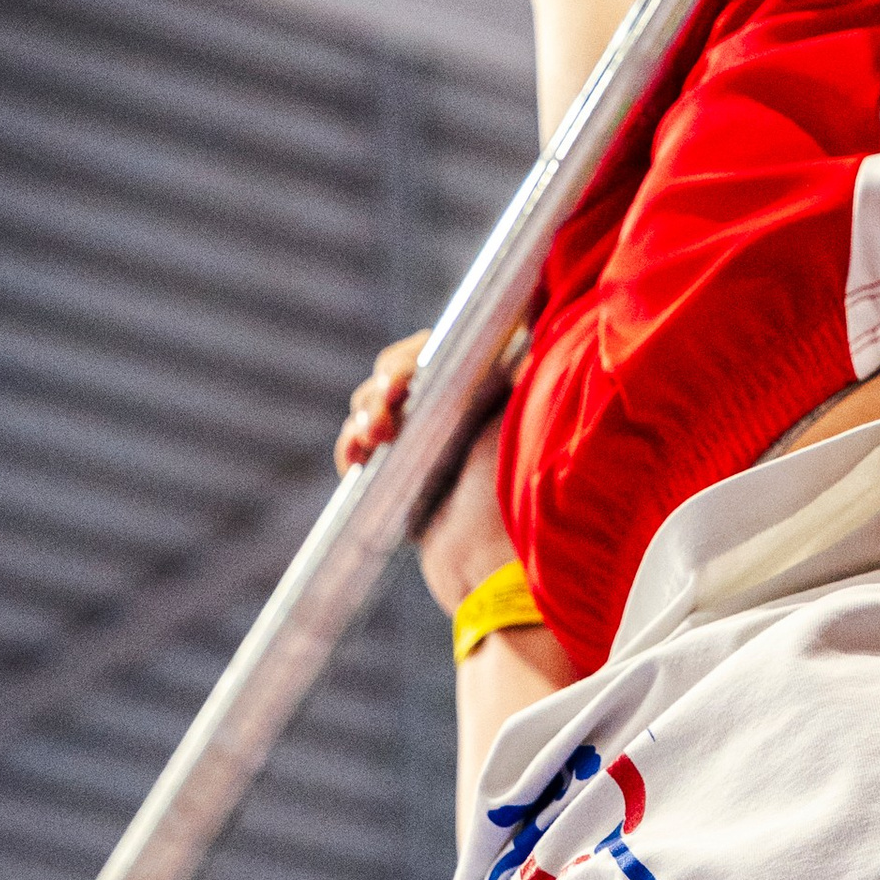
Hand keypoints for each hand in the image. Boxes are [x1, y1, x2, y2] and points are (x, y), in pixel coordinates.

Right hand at [336, 330, 516, 614]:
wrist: (493, 572)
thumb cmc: (517, 494)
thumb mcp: (528, 413)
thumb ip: (522, 363)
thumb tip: (527, 308)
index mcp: (493, 390)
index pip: (442, 348)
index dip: (414, 354)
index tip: (404, 376)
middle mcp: (461, 412)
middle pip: (404, 372)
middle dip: (385, 384)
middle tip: (388, 404)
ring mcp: (430, 446)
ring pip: (378, 406)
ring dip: (365, 413)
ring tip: (371, 440)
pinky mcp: (403, 479)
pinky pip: (363, 447)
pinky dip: (351, 446)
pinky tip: (355, 459)